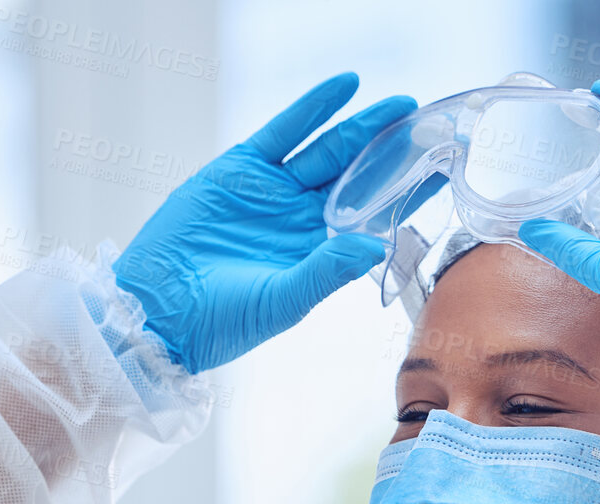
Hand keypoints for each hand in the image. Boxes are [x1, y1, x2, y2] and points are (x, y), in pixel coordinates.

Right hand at [113, 74, 415, 373]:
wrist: (156, 311)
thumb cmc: (220, 322)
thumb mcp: (282, 301)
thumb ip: (327, 270)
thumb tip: (375, 244)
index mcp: (318, 254)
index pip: (373, 218)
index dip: (406, 194)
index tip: (442, 172)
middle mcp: (300, 219)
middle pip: (357, 178)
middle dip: (392, 153)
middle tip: (430, 127)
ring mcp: (272, 192)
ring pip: (328, 151)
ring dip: (363, 128)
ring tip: (401, 105)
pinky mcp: (240, 171)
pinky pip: (284, 133)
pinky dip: (313, 108)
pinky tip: (345, 85)